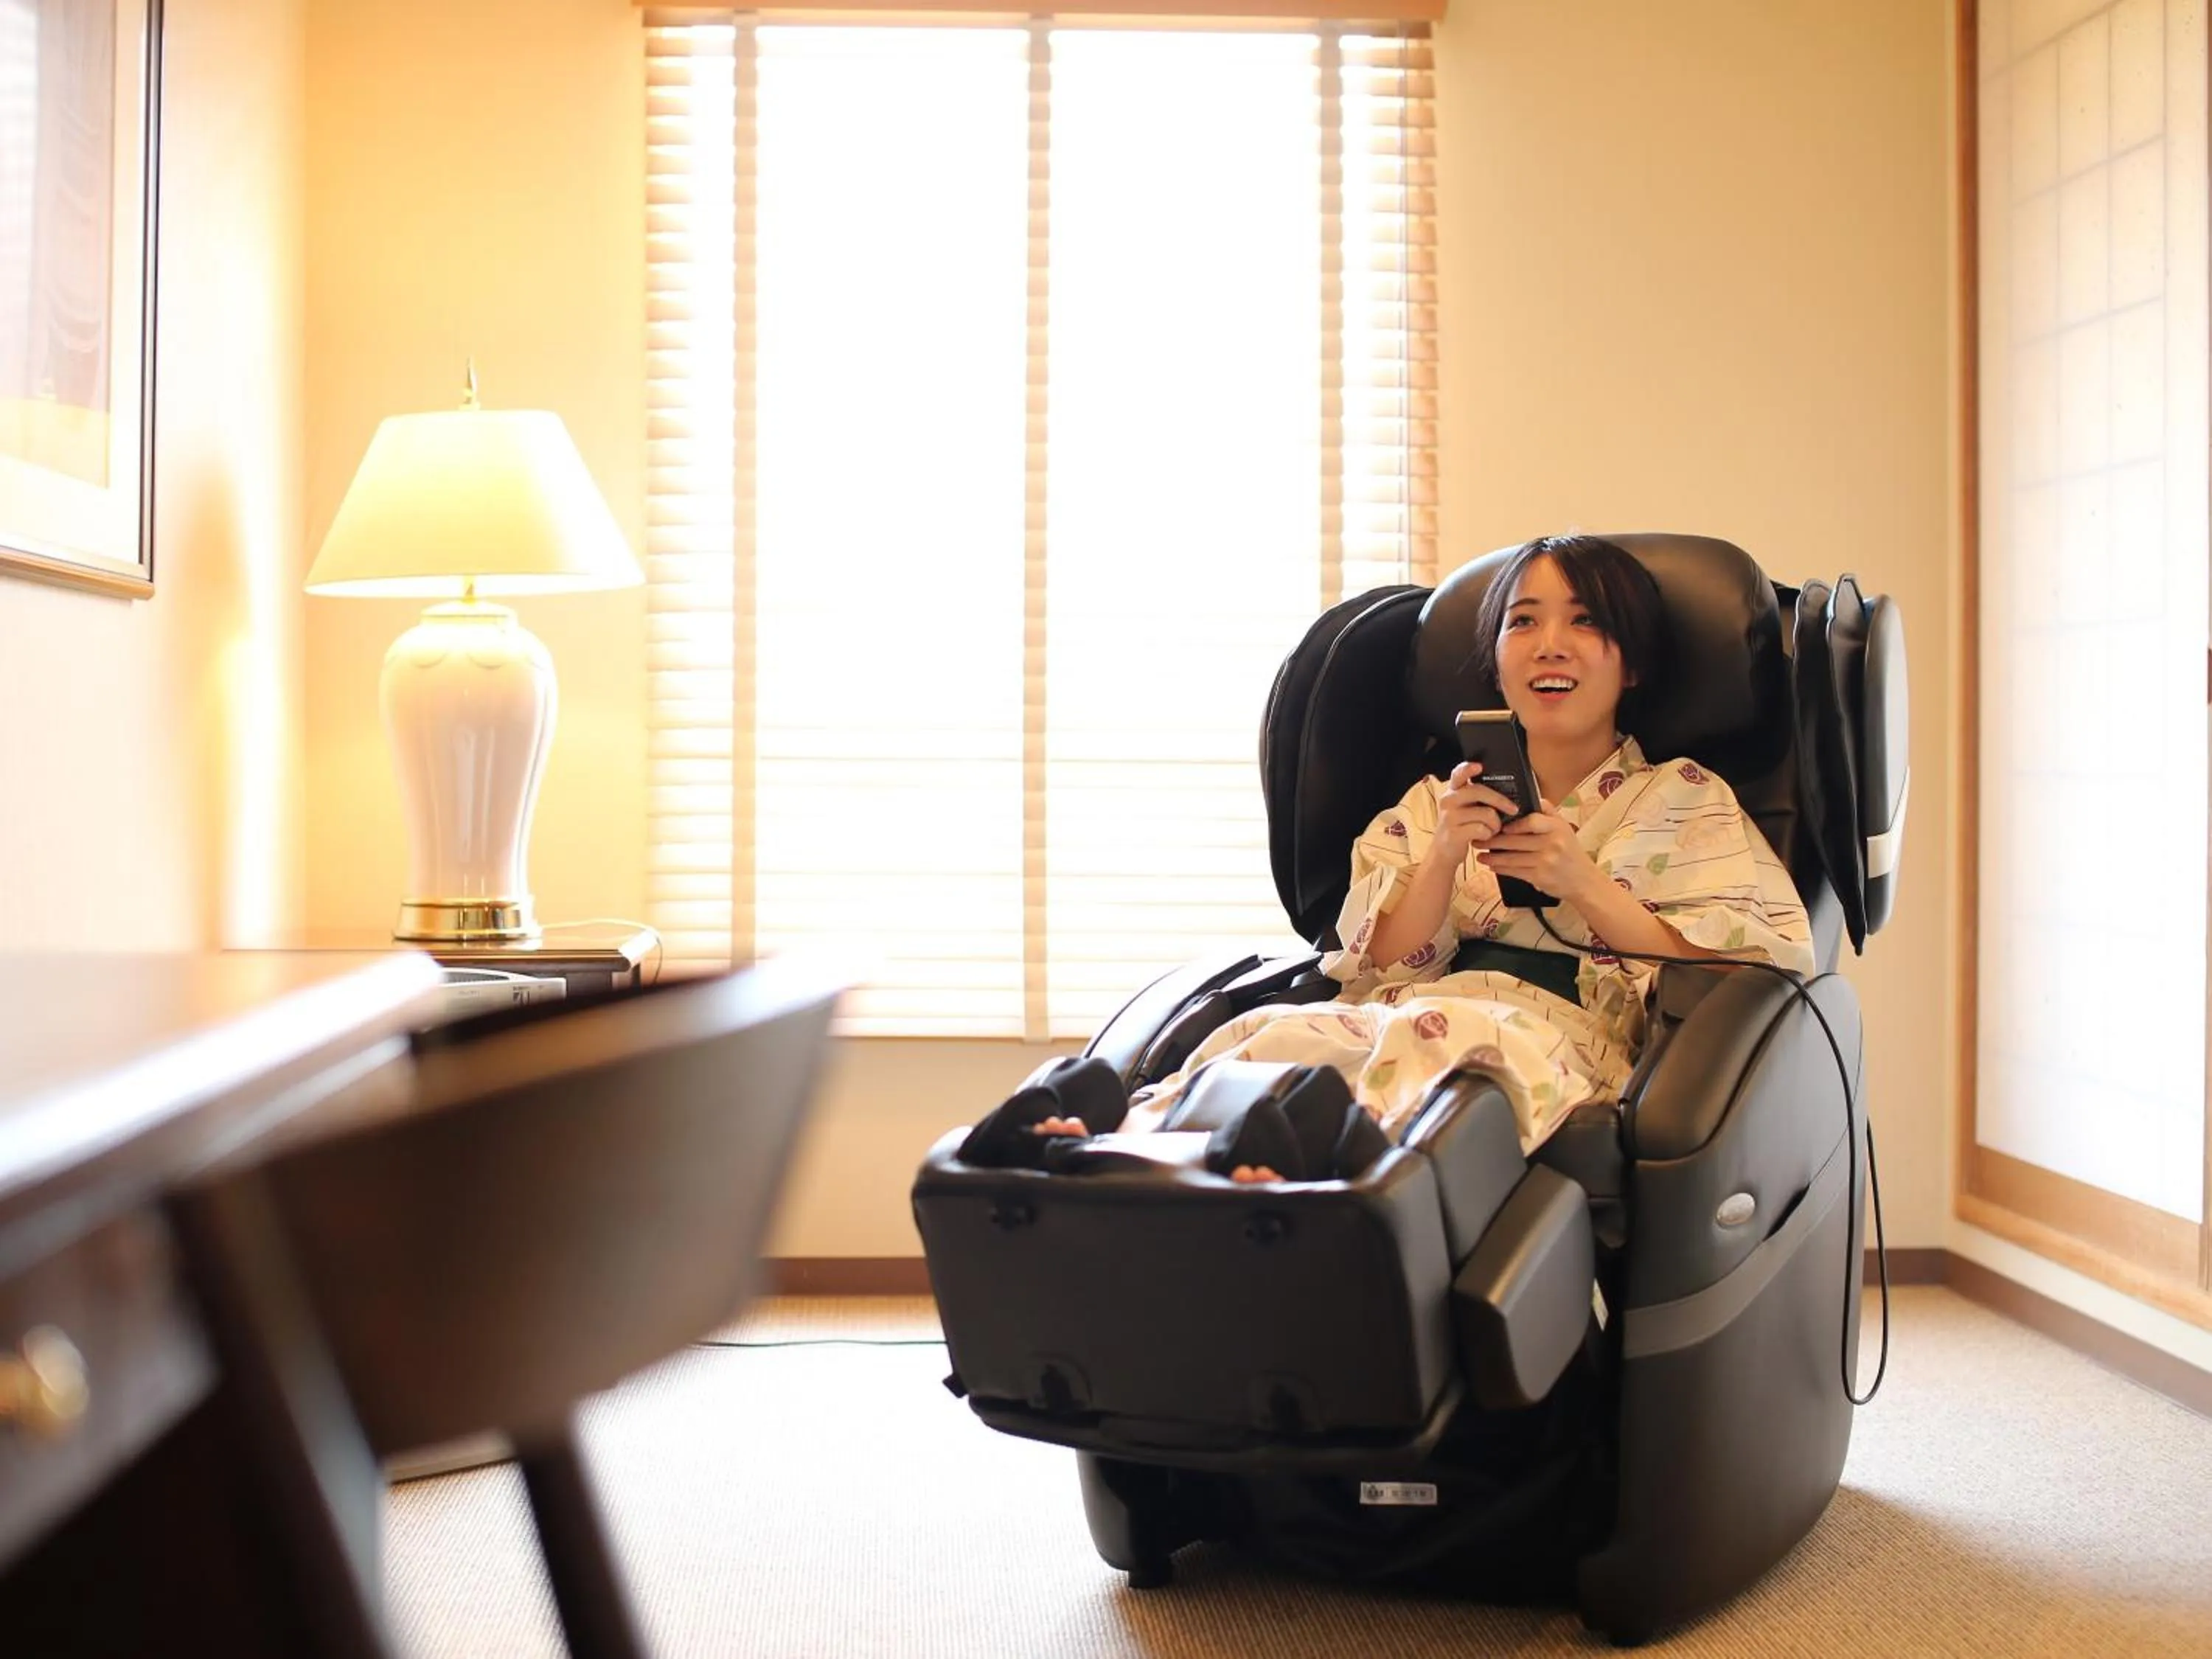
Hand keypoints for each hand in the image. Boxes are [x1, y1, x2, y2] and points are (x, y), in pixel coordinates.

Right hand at [1431, 763, 1520, 865]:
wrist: (1443, 852)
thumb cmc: (1460, 827)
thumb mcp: (1463, 808)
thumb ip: (1476, 796)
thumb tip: (1505, 790)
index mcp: (1452, 791)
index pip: (1458, 774)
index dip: (1468, 768)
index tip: (1479, 766)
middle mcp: (1448, 800)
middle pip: (1479, 791)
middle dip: (1501, 801)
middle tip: (1513, 809)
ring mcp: (1449, 817)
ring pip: (1486, 813)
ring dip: (1495, 824)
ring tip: (1492, 829)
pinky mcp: (1453, 833)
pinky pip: (1482, 829)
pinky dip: (1488, 834)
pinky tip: (1484, 837)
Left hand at [1479, 800, 1599, 900]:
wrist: (1584, 881)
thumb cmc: (1570, 852)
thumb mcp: (1564, 827)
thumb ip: (1548, 811)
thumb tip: (1530, 796)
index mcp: (1557, 827)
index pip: (1532, 820)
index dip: (1513, 824)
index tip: (1498, 825)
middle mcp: (1552, 843)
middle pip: (1515, 840)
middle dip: (1492, 840)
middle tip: (1477, 837)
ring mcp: (1546, 861)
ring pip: (1511, 858)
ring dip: (1491, 856)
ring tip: (1479, 854)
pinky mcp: (1539, 877)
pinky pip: (1514, 871)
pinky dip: (1500, 869)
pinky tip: (1491, 866)